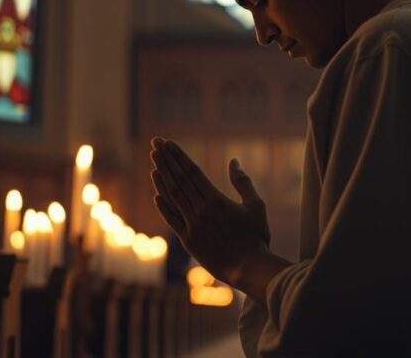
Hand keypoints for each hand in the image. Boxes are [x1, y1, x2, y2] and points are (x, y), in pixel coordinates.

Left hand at [149, 137, 271, 285]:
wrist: (249, 268)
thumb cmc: (256, 237)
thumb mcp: (256, 205)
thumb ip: (243, 182)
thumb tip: (233, 161)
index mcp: (216, 200)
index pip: (192, 172)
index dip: (179, 156)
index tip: (169, 143)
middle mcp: (201, 210)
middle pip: (179, 180)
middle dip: (166, 160)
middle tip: (155, 143)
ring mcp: (192, 226)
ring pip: (172, 196)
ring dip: (162, 178)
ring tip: (154, 161)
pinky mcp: (188, 241)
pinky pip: (171, 220)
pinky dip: (163, 206)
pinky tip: (156, 195)